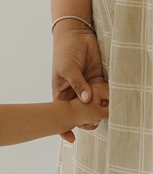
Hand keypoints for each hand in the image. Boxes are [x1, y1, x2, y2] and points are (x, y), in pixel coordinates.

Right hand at [52, 22, 103, 141]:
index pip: (61, 115)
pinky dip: (107, 98)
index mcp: (61, 94)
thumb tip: (86, 100)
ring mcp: (86, 88)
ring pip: (93, 106)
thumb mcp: (68, 68)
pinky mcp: (97, 81)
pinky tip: (111, 102)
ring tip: (105, 114)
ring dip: (98, 110)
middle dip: (86, 120)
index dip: (64, 128)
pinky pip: (103, 93)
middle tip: (94, 122)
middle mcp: (73, 94)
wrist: (76, 33)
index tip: (71, 139)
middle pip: (79, 113)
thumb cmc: (65, 51)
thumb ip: (77, 84)